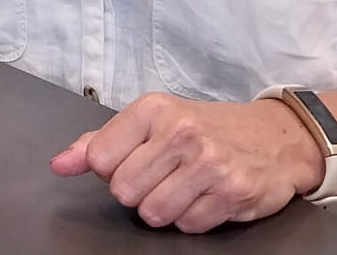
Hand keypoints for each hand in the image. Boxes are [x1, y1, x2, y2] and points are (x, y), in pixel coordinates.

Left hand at [48, 92, 323, 232]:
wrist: (277, 136)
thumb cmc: (208, 128)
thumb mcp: (153, 121)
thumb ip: (101, 141)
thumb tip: (59, 165)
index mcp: (154, 109)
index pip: (99, 159)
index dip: (113, 169)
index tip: (134, 160)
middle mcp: (181, 132)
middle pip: (124, 192)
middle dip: (139, 192)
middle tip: (164, 175)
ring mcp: (209, 164)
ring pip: (153, 214)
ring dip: (166, 208)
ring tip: (185, 187)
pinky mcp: (233, 193)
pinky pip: (188, 226)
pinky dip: (195, 218)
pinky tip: (208, 196)